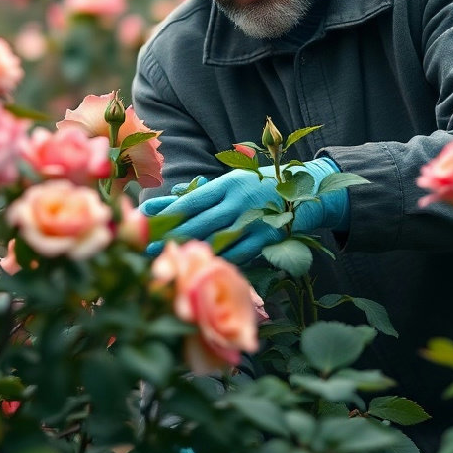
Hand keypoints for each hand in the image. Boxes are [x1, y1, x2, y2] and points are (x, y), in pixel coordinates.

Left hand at [139, 158, 349, 263]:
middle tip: (146, 251)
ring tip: (168, 262)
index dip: (167, 215)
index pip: (192, 202)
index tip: (145, 226)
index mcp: (229, 184)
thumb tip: (160, 200)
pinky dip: (217, 263)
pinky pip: (236, 256)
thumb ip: (196, 194)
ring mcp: (255, 222)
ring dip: (190, 254)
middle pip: (199, 224)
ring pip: (216, 243)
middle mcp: (241, 202)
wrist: (307, 193)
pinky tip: (201, 269)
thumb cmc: (258, 187)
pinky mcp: (267, 241)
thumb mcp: (230, 182)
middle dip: (171, 239)